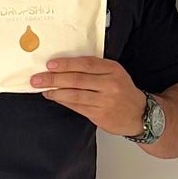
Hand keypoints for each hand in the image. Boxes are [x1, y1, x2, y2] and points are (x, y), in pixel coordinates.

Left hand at [28, 54, 146, 134]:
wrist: (139, 114)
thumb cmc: (123, 91)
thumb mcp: (115, 73)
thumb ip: (95, 68)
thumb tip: (65, 66)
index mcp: (113, 69)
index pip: (86, 64)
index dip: (66, 64)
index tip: (50, 64)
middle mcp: (110, 84)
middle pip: (77, 79)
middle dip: (53, 78)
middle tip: (37, 78)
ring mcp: (105, 101)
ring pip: (74, 94)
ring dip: (55, 91)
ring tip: (43, 89)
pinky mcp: (100, 115)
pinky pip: (77, 106)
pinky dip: (63, 101)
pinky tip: (54, 97)